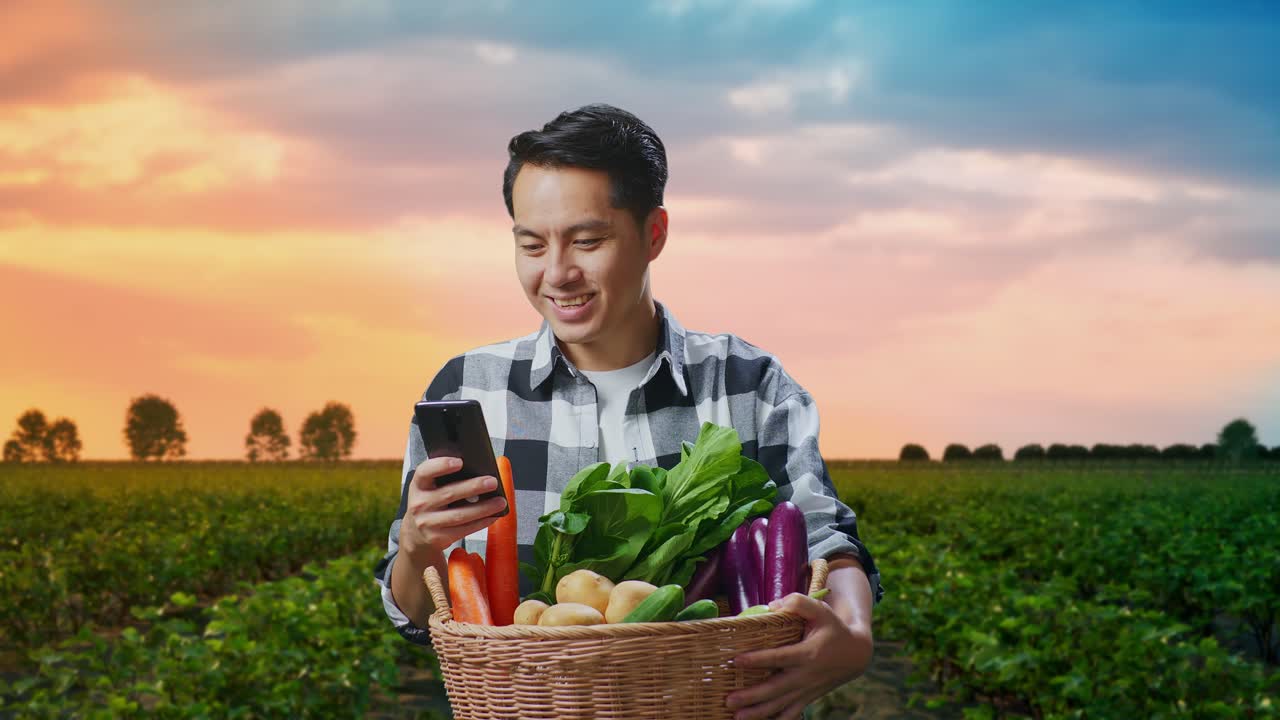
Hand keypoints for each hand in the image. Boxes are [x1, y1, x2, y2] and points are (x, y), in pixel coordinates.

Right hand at [399, 456, 507, 563]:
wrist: (416, 533)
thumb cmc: (431, 502)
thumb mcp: (430, 488)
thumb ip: (446, 478)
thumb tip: (479, 471)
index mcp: (418, 485)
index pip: (425, 472)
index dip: (441, 465)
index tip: (460, 462)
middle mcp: (419, 504)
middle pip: (449, 494)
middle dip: (473, 487)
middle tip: (492, 482)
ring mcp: (427, 523)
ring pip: (459, 515)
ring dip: (483, 508)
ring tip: (500, 501)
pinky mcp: (437, 538)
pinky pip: (463, 530)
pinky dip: (481, 522)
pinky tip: (493, 516)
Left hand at [725, 593, 872, 719]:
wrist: (855, 654)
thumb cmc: (833, 628)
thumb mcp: (820, 610)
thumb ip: (799, 603)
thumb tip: (773, 606)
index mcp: (808, 653)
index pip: (779, 658)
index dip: (758, 660)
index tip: (737, 660)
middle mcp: (806, 676)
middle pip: (776, 689)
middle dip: (752, 696)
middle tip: (730, 700)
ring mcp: (807, 690)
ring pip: (781, 706)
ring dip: (758, 713)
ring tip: (737, 717)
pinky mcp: (807, 698)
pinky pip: (791, 714)